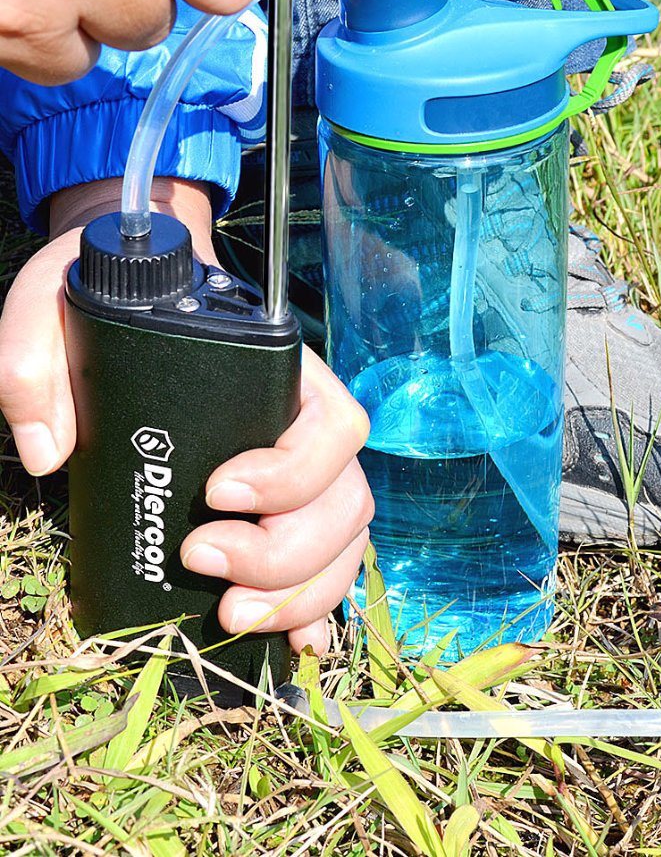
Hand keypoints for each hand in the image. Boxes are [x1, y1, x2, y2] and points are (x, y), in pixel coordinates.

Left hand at [0, 179, 372, 653]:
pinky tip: (293, 640)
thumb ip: (34, 351)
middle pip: (345, 500)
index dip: (289, 474)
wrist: (145, 301)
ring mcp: (306, 474)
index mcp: (280, 376)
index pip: (331, 428)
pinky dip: (317, 605)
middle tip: (202, 562)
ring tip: (232, 617)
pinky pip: (330, 561)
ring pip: (346, 540)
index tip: (215, 492)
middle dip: (285, 552)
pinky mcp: (290, 510)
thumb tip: (48, 450)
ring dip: (302, 591)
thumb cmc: (110, 303)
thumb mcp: (58, 302)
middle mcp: (306, 428)